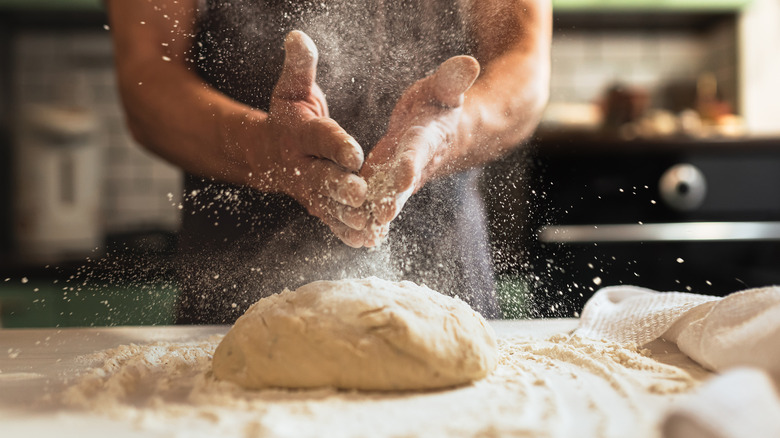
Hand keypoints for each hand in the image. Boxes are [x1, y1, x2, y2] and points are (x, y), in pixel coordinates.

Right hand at [247, 31, 367, 246]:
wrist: (265, 153)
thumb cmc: (288, 115)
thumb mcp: (292, 88)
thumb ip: (300, 66)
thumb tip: (297, 36)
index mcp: (300, 134)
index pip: (320, 138)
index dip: (336, 144)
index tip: (355, 152)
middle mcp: (302, 165)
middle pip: (322, 177)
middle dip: (340, 187)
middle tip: (361, 194)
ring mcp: (308, 190)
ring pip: (328, 205)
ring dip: (347, 216)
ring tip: (370, 223)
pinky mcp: (316, 206)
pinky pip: (330, 220)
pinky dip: (346, 232)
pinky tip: (367, 241)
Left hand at [356, 56, 480, 246]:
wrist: (444, 131)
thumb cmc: (440, 104)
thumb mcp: (445, 88)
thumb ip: (452, 79)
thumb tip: (469, 62)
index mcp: (427, 137)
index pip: (419, 150)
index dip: (411, 162)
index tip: (403, 175)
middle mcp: (414, 163)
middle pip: (403, 184)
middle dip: (392, 200)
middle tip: (380, 216)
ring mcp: (400, 177)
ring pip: (387, 198)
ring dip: (375, 215)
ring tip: (361, 233)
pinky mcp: (386, 183)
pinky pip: (376, 201)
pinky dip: (367, 217)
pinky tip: (353, 235)